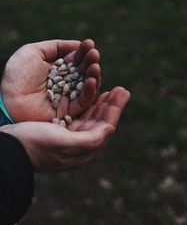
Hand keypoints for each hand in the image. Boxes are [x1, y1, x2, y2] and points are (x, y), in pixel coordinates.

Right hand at [0, 87, 129, 170]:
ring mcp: (70, 136)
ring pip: (91, 117)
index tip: (123, 92)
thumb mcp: (64, 143)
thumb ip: (90, 139)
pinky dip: (87, 104)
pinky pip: (79, 115)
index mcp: (83, 150)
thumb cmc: (34, 144)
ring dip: (101, 103)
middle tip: (121, 89)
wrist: (10, 147)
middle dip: (111, 104)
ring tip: (110, 90)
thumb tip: (110, 129)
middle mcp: (79, 144)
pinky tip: (90, 96)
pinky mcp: (61, 130)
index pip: (105, 127)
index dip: (115, 109)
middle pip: (100, 121)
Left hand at [1, 39, 100, 121]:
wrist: (6, 98)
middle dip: (90, 61)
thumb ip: (56, 46)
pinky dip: (90, 91)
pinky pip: (83, 102)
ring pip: (87, 86)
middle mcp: (65, 83)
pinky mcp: (68, 111)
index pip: (75, 59)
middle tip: (94, 54)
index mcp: (57, 69)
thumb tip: (77, 44)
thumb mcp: (33, 51)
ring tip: (95, 65)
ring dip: (94, 75)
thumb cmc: (17, 74)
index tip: (89, 44)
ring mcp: (68, 97)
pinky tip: (91, 79)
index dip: (83, 51)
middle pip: (84, 71)